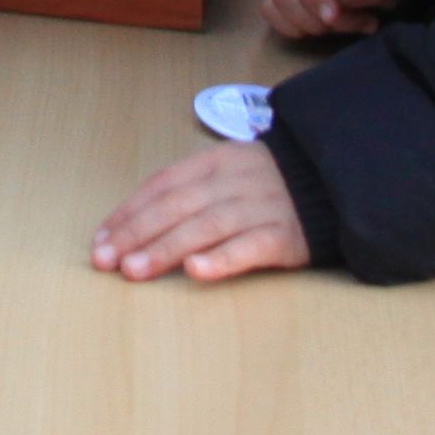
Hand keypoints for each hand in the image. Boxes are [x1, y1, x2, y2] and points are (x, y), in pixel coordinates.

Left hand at [93, 140, 311, 282]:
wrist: (333, 183)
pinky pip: (249, 246)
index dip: (129, 212)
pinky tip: (195, 272)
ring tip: (134, 270)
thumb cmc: (268, 185)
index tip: (101, 239)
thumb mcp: (227, 173)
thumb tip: (134, 224)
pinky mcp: (285, 236)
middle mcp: (233, 181)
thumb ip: (189, 192)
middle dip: (136, 233)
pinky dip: (220, 259)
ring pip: (205, 226)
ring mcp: (260, 207)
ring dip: (165, 249)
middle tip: (105, 260)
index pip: (162, 186)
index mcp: (214, 162)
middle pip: (177, 206)